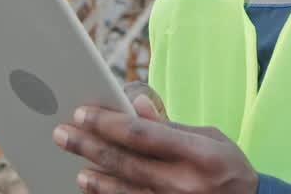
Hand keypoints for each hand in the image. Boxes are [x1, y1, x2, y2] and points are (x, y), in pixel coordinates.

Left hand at [53, 83, 258, 193]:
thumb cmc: (228, 166)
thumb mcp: (210, 138)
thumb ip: (170, 125)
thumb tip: (136, 106)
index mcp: (197, 154)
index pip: (142, 135)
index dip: (108, 123)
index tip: (83, 113)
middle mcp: (184, 183)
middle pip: (124, 162)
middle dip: (88, 146)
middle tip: (62, 134)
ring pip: (123, 190)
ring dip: (95, 177)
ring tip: (76, 165)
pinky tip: (95, 188)